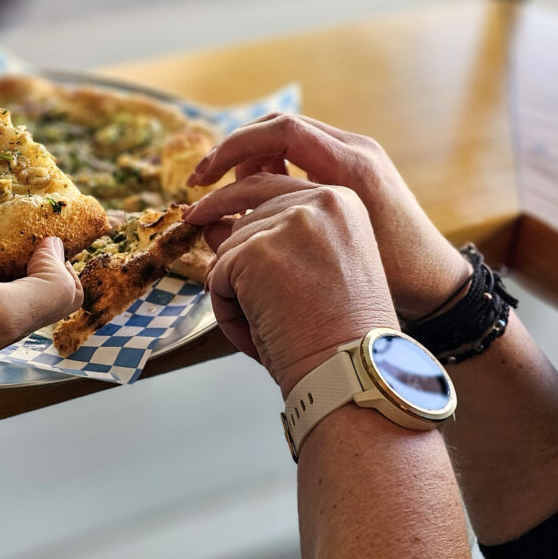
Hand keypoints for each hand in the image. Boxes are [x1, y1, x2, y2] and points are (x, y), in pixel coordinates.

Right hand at [187, 114, 469, 318]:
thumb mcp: (326, 253)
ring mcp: (358, 154)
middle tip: (203, 182)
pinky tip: (263, 202)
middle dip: (234, 151)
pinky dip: (276, 169)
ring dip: (253, 161)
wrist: (438, 281)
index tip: (203, 178)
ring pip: (288, 138)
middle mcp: (355, 148)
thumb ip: (273, 234)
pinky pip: (305, 154)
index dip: (232, 149)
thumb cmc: (390, 277)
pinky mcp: (357, 166)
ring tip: (234, 200)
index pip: (279, 131)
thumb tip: (215, 227)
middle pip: (277, 126)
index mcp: (350, 163)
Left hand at [190, 181, 398, 395]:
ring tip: (272, 326)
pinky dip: (227, 309)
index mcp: (342, 202)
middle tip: (253, 308)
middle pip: (243, 219)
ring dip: (234, 292)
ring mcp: (289, 222)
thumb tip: (210, 224)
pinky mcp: (258, 250)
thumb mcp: (308, 271)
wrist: (353, 371)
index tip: (205, 217)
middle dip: (237, 263)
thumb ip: (264, 238)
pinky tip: (258, 329)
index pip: (270, 187)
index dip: (232, 203)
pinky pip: (218, 275)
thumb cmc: (340, 334)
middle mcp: (320, 202)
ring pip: (228, 250)